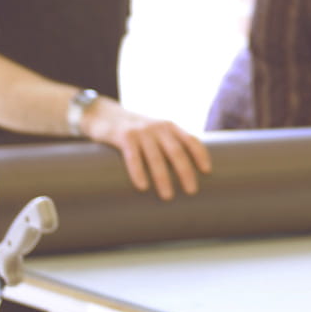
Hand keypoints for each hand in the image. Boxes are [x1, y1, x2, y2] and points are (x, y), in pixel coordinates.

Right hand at [82, 102, 210, 200]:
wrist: (103, 114)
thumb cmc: (134, 130)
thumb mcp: (154, 131)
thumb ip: (168, 144)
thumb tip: (186, 174)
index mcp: (169, 127)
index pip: (190, 139)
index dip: (200, 154)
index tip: (207, 171)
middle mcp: (158, 127)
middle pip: (176, 151)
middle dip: (185, 172)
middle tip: (192, 191)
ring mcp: (140, 131)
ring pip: (156, 157)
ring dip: (163, 178)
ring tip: (168, 197)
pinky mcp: (123, 136)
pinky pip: (133, 156)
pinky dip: (138, 172)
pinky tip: (143, 186)